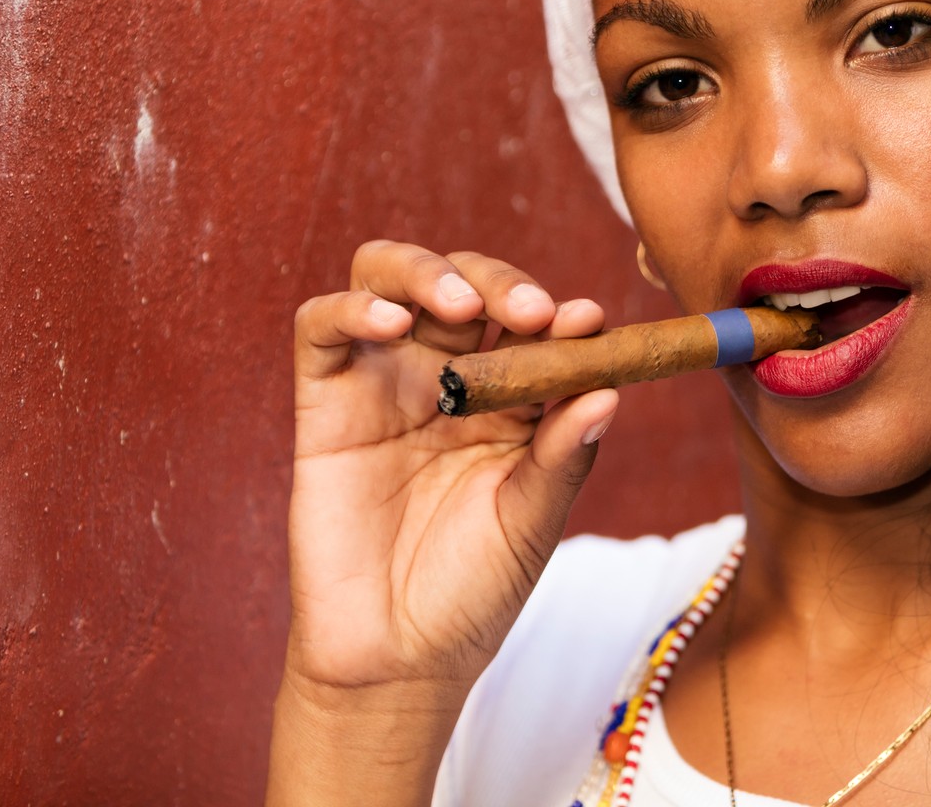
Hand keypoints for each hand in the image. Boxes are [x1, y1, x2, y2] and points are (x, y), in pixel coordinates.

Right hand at [283, 240, 618, 695]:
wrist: (396, 660)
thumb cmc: (473, 592)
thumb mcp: (532, 521)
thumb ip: (563, 454)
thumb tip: (608, 391)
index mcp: (510, 398)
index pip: (533, 326)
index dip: (560, 314)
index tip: (586, 323)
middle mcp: (446, 376)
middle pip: (465, 283)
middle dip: (499, 281)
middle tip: (530, 313)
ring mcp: (384, 383)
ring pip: (389, 279)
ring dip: (425, 271)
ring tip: (460, 304)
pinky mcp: (324, 401)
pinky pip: (321, 327)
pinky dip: (351, 306)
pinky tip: (390, 322)